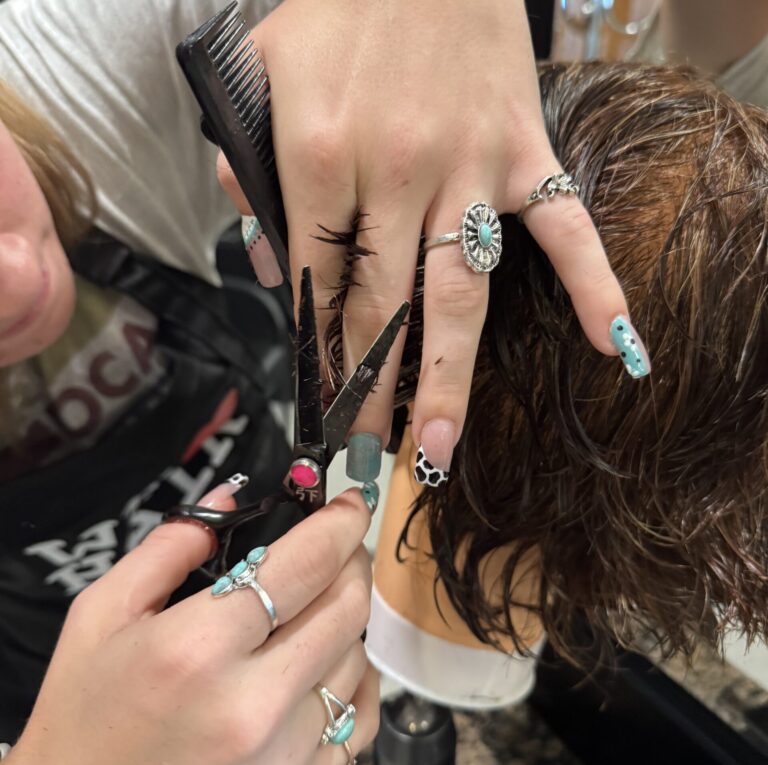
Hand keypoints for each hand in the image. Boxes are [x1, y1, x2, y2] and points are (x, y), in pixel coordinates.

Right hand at [8, 486, 377, 764]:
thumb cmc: (85, 715)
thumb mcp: (102, 615)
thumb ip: (168, 547)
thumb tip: (229, 498)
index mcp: (199, 650)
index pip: (304, 565)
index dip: (339, 524)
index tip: (351, 503)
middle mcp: (254, 706)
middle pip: (347, 608)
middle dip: (352, 561)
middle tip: (337, 544)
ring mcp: (284, 756)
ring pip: (359, 659)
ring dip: (348, 617)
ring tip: (317, 604)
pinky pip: (358, 716)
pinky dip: (353, 677)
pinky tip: (325, 661)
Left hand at [219, 0, 631, 481]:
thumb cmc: (338, 13)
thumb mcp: (261, 77)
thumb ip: (250, 171)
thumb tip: (270, 258)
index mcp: (318, 155)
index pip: (315, 283)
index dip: (316, 355)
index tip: (319, 410)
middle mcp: (395, 171)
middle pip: (381, 308)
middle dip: (369, 392)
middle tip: (363, 456)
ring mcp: (467, 167)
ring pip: (460, 294)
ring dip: (451, 378)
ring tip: (440, 448)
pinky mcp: (522, 153)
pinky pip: (567, 230)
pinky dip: (596, 286)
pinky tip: (614, 345)